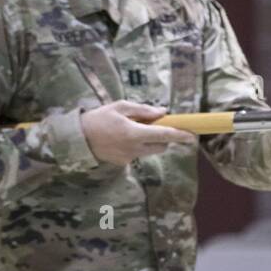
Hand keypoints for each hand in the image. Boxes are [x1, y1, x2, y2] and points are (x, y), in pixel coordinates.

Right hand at [81, 100, 196, 164]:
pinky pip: (137, 154)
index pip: (164, 135)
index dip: (180, 135)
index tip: (193, 135)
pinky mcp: (123, 163)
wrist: (77, 138)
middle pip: (161, 146)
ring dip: (150, 142)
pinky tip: (121, 139)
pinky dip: (136, 146)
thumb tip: (162, 112)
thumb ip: (143, 110)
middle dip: (164, 138)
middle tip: (154, 126)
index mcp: (134, 133)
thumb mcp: (120, 107)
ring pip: (150, 151)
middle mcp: (134, 148)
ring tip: (133, 130)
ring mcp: (129, 158)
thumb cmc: (99, 118)